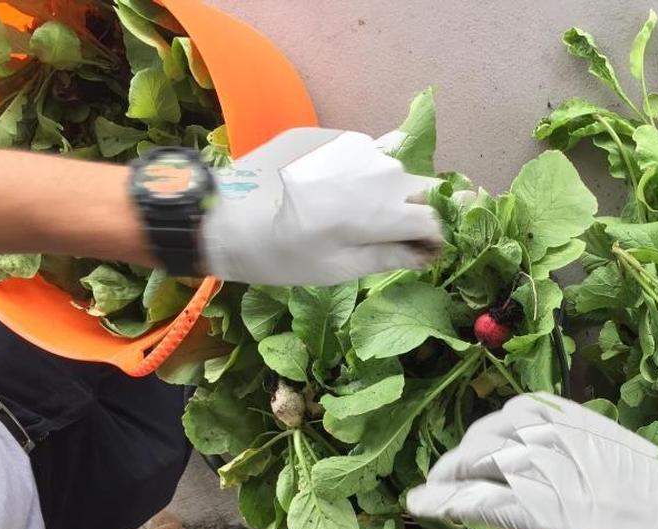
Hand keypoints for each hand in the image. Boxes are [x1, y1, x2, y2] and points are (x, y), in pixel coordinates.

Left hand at [201, 128, 441, 286]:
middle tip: (389, 231)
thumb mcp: (339, 268)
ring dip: (387, 189)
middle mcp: (378, 171)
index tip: (421, 252)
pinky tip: (329, 189)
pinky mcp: (330, 133)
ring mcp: (354, 146)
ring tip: (351, 211)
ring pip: (392, 167)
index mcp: (383, 211)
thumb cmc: (281, 255)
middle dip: (418, 209)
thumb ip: (392, 255)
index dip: (433, 239)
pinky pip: (362, 152)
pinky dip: (359, 172)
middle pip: (423, 187)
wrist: (222, 215)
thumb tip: (430, 251)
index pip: (435, 219)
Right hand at [406, 393, 657, 528]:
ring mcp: (563, 434)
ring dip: (469, 445)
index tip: (413, 506)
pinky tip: (497, 436)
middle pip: (473, 458)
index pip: (468, 500)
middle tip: (435, 489)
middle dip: (445, 474)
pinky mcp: (579, 417)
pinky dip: (500, 419)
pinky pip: (525, 406)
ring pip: (494, 428)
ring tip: (463, 466)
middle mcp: (547, 465)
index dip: (434, 502)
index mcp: (541, 511)